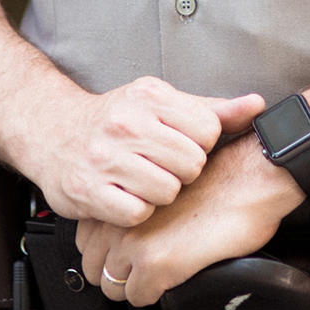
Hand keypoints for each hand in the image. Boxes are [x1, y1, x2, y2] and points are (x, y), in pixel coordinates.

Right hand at [19, 77, 264, 226]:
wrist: (52, 132)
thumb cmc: (115, 119)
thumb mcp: (162, 104)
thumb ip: (212, 109)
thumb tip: (258, 106)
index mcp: (149, 96)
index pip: (208, 131)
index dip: (202, 145)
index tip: (184, 146)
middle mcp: (126, 123)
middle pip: (191, 164)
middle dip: (183, 173)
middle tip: (164, 168)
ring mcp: (104, 158)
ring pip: (167, 192)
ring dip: (161, 195)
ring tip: (145, 182)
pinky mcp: (88, 191)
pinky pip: (137, 213)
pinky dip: (137, 212)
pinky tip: (128, 197)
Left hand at [82, 133, 306, 306]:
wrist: (251, 176)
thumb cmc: (221, 174)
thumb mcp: (167, 180)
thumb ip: (138, 201)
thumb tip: (126, 227)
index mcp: (120, 195)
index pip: (86, 240)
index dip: (110, 250)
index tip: (132, 250)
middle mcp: (118, 219)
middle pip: (95, 268)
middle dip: (119, 272)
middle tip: (148, 266)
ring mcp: (134, 243)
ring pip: (114, 287)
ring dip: (136, 285)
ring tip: (162, 272)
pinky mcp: (157, 264)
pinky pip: (140, 297)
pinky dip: (156, 293)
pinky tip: (176, 274)